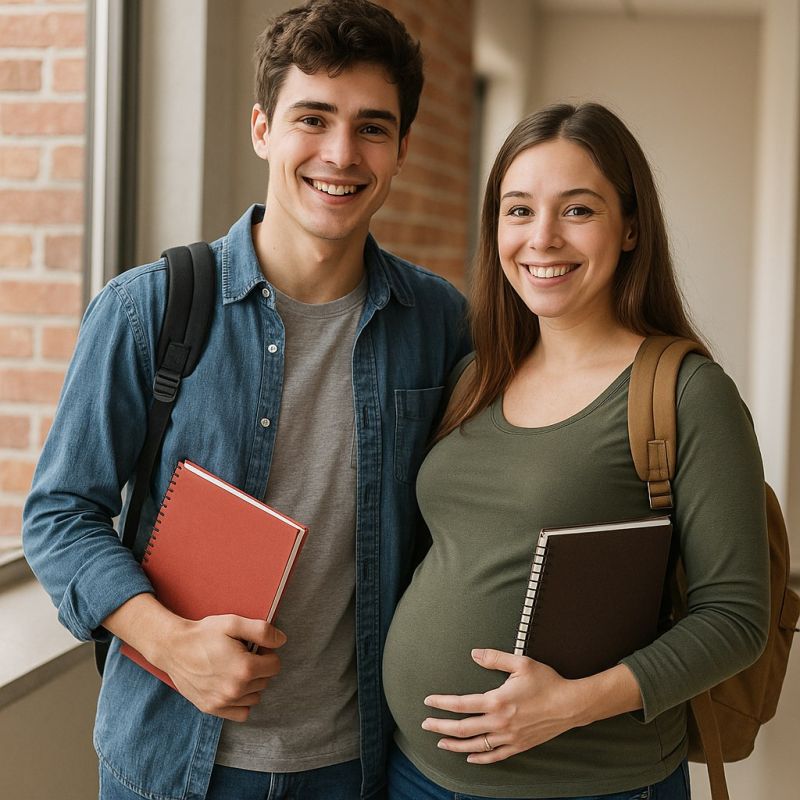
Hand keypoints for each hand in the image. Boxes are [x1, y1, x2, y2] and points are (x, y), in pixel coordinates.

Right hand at [155, 614, 285, 721]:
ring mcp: (223, 702)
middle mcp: (236, 690)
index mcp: (245, 669)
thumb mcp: (233, 623)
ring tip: (235, 669)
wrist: (174, 648)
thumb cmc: (204, 634)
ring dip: (251, 684)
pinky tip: (232, 685)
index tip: (254, 647)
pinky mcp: (212, 709)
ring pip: (255, 697)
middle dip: (259, 667)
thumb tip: (282, 640)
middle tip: (243, 655)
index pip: (275, 665)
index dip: (267, 653)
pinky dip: (241, 701)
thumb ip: (261, 631)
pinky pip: (241, 713)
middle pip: (265, 681)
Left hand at [421, 648, 581, 763]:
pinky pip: (495, 755)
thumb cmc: (546, 681)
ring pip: (476, 744)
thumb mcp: (521, 663)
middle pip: (463, 728)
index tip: (428, 702)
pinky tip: (470, 757)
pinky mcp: (519, 745)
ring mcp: (509, 737)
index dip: (442, 703)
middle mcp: (500, 722)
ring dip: (455, 744)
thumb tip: (474, 653)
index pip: (461, 704)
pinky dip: (480, 757)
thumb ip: (495, 658)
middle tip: (425, 724)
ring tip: (441, 742)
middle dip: (441, 726)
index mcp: (497, 701)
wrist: (570, 705)